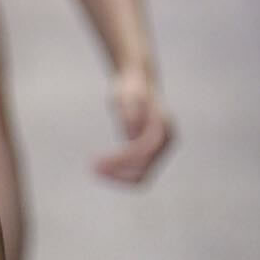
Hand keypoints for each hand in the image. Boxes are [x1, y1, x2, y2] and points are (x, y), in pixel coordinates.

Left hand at [95, 67, 173, 185]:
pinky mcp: (152, 155)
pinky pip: (138, 174)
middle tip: (93, 167)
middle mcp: (167, 140)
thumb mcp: (126, 94)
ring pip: (141, 177)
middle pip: (143, 169)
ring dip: (118, 177)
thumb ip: (130, 108)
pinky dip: (120, 174)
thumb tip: (133, 127)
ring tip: (95, 169)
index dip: (121, 160)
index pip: (143, 151)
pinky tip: (102, 167)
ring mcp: (161, 149)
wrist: (138, 83)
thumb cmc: (129, 87)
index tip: (97, 161)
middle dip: (118, 172)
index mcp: (163, 126)